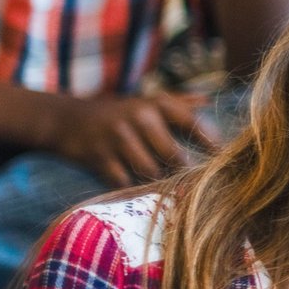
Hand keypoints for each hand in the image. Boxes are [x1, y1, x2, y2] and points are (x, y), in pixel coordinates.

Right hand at [53, 92, 216, 186]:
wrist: (66, 119)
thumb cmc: (118, 113)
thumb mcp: (146, 101)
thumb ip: (179, 102)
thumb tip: (210, 100)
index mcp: (155, 104)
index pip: (192, 122)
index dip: (210, 142)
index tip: (223, 159)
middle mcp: (139, 117)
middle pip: (174, 156)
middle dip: (182, 172)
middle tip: (189, 182)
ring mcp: (117, 137)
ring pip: (151, 171)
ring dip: (157, 182)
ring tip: (160, 183)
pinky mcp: (99, 157)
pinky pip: (126, 181)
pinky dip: (132, 187)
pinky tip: (134, 185)